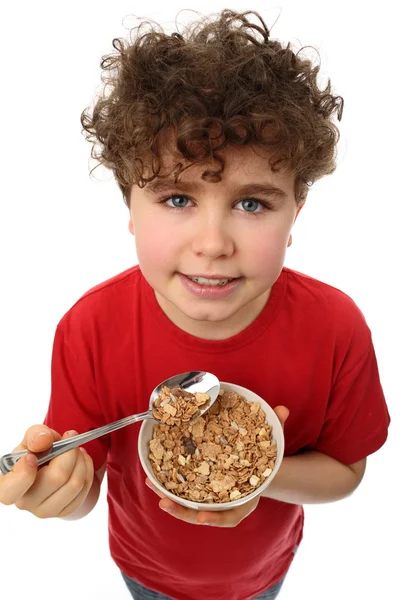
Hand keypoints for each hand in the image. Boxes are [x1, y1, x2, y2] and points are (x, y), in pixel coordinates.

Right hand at [0, 425, 93, 517]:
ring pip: (75, 484)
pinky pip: (84, 489)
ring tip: (77, 449)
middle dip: (70, 452)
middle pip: (56, 478)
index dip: (23, 475)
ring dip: (81, 460)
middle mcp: (24, 502)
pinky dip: (87, 470)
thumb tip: (43, 441)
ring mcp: (44, 510)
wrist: (50, 464)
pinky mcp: (63, 512)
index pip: (10, 491)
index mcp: (8, 484)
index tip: (32, 457)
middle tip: (70, 438)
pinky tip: (81, 461)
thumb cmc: (36, 451)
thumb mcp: (32, 437)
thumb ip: (35, 434)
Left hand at [146, 405, 289, 526]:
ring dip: (168, 496)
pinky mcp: (199, 489)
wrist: (259, 468)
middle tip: (164, 503)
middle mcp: (225, 503)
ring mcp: (211, 498)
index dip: (216, 519)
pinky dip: (167, 485)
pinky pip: (181, 491)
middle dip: (182, 511)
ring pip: (187, 504)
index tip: (201, 519)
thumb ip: (277, 428)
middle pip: (201, 514)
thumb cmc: (264, 459)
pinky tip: (152, 474)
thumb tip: (282, 410)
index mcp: (244, 499)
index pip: (231, 516)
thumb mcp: (273, 445)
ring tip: (151, 483)